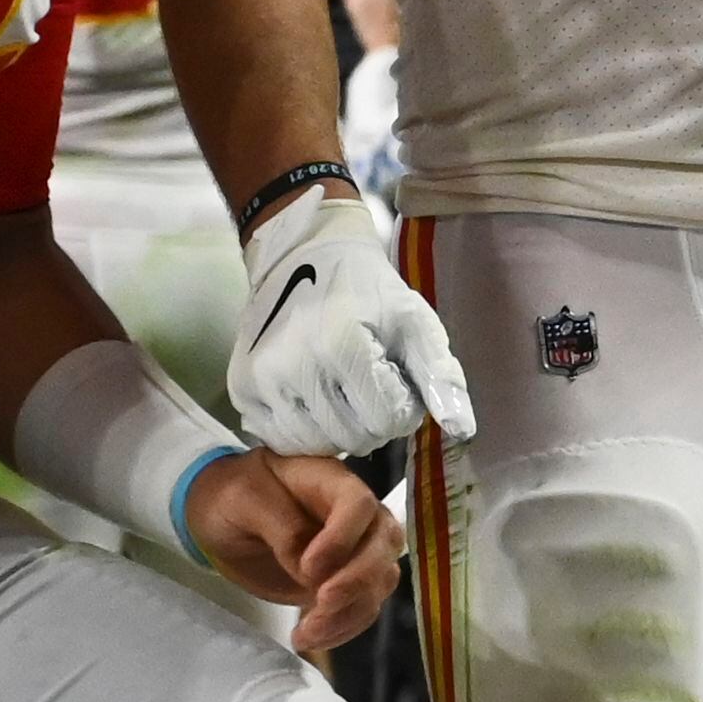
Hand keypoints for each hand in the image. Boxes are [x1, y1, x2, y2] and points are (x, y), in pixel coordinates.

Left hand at [185, 448, 407, 649]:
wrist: (219, 517)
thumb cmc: (230, 496)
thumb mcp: (244, 500)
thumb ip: (282, 528)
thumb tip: (311, 572)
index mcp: (329, 481)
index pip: (359, 504)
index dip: (343, 538)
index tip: (308, 569)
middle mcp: (353, 513)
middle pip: (384, 543)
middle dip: (357, 581)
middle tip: (320, 604)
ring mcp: (353, 548)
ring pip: (379, 580)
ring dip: (350, 611)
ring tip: (306, 633)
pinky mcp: (343, 581)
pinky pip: (362, 606)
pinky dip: (343, 627)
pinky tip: (309, 638)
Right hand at [227, 186, 472, 455]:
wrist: (304, 255)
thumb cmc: (368, 291)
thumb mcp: (415, 321)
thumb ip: (441, 376)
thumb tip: (460, 429)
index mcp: (342, 344)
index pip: (389, 420)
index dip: (403, 405)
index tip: (396, 377)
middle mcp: (295, 365)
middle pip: (354, 438)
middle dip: (373, 418)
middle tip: (371, 382)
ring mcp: (262, 379)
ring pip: (317, 446)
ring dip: (340, 428)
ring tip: (345, 390)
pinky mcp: (241, 389)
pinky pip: (282, 440)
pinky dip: (305, 429)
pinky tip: (316, 398)